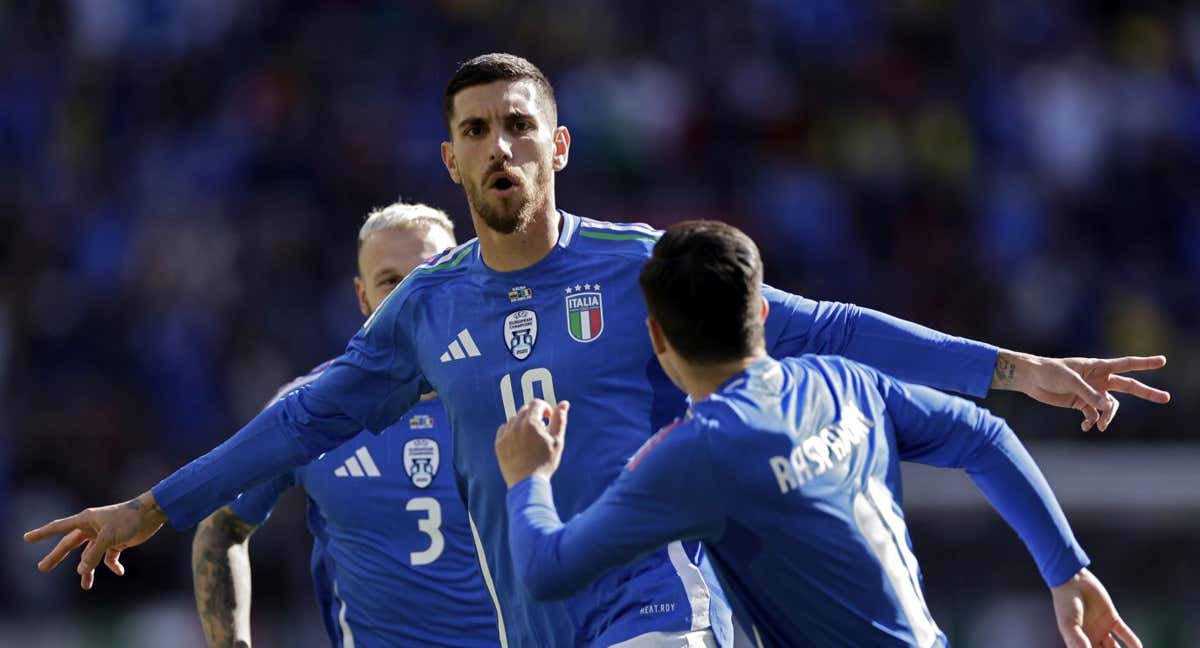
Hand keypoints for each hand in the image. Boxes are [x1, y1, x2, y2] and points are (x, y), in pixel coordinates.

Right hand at [23, 491, 166, 589]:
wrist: (152, 514)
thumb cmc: (129, 519)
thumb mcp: (109, 537)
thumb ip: (93, 555)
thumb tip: (81, 571)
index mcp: (85, 520)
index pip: (58, 528)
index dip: (42, 534)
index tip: (26, 538)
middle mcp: (92, 528)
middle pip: (69, 544)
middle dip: (56, 556)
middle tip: (42, 568)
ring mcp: (104, 536)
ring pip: (89, 556)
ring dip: (88, 570)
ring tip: (86, 585)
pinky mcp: (117, 542)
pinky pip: (109, 557)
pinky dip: (112, 565)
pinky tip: (119, 571)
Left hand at [495, 399, 569, 487]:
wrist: (527, 483)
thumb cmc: (545, 463)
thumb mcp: (557, 441)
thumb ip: (560, 420)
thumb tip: (564, 404)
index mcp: (531, 423)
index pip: (537, 403)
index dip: (545, 408)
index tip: (548, 418)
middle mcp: (516, 426)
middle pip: (525, 409)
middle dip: (535, 415)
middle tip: (541, 429)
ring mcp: (506, 435)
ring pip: (514, 419)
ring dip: (523, 423)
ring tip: (530, 437)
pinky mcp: (499, 444)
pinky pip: (504, 429)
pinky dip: (512, 431)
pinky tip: (520, 442)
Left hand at [993, 352, 1168, 430]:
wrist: (1030, 379)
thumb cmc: (1049, 372)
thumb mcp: (1070, 381)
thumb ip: (1089, 393)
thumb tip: (1107, 406)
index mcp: (1098, 367)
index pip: (1126, 364)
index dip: (1145, 363)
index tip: (1163, 361)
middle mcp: (1099, 379)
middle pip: (1128, 387)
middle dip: (1146, 393)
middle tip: (1166, 398)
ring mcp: (1091, 392)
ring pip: (1109, 406)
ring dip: (1108, 416)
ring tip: (1100, 425)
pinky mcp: (1080, 403)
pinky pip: (1094, 414)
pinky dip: (1093, 421)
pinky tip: (1087, 427)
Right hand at [1052, 568, 1140, 647]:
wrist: (1073, 581)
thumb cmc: (1066, 604)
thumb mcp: (1069, 624)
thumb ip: (1077, 641)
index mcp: (1079, 641)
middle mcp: (1091, 637)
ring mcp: (1102, 628)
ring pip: (1115, 647)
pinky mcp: (1112, 618)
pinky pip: (1124, 633)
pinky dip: (1131, 641)